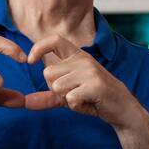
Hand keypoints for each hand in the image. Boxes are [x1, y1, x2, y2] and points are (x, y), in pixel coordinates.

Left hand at [27, 35, 145, 129]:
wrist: (122, 108)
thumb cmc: (95, 99)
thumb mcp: (70, 95)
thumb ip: (48, 96)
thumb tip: (25, 102)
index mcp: (78, 56)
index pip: (55, 40)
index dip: (39, 47)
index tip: (30, 61)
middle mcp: (84, 59)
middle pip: (48, 73)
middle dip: (55, 89)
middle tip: (72, 94)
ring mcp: (90, 71)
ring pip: (57, 86)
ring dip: (66, 99)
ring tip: (82, 98)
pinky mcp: (95, 85)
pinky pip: (70, 98)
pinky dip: (76, 107)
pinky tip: (89, 104)